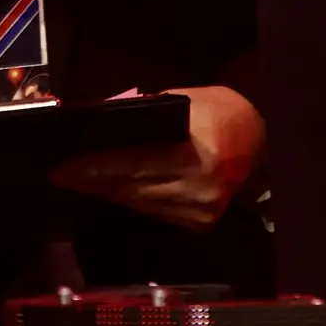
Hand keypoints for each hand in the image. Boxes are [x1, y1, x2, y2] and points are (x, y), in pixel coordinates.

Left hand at [49, 85, 263, 229]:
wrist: (263, 140)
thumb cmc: (223, 112)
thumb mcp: (188, 101)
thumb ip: (149, 117)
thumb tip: (103, 127)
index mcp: (196, 153)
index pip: (134, 163)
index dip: (96, 167)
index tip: (63, 169)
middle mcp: (197, 189)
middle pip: (131, 187)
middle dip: (94, 181)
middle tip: (63, 175)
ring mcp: (199, 211)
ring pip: (139, 203)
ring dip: (108, 192)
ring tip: (81, 181)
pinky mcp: (198, 223)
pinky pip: (153, 211)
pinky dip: (131, 199)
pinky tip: (112, 190)